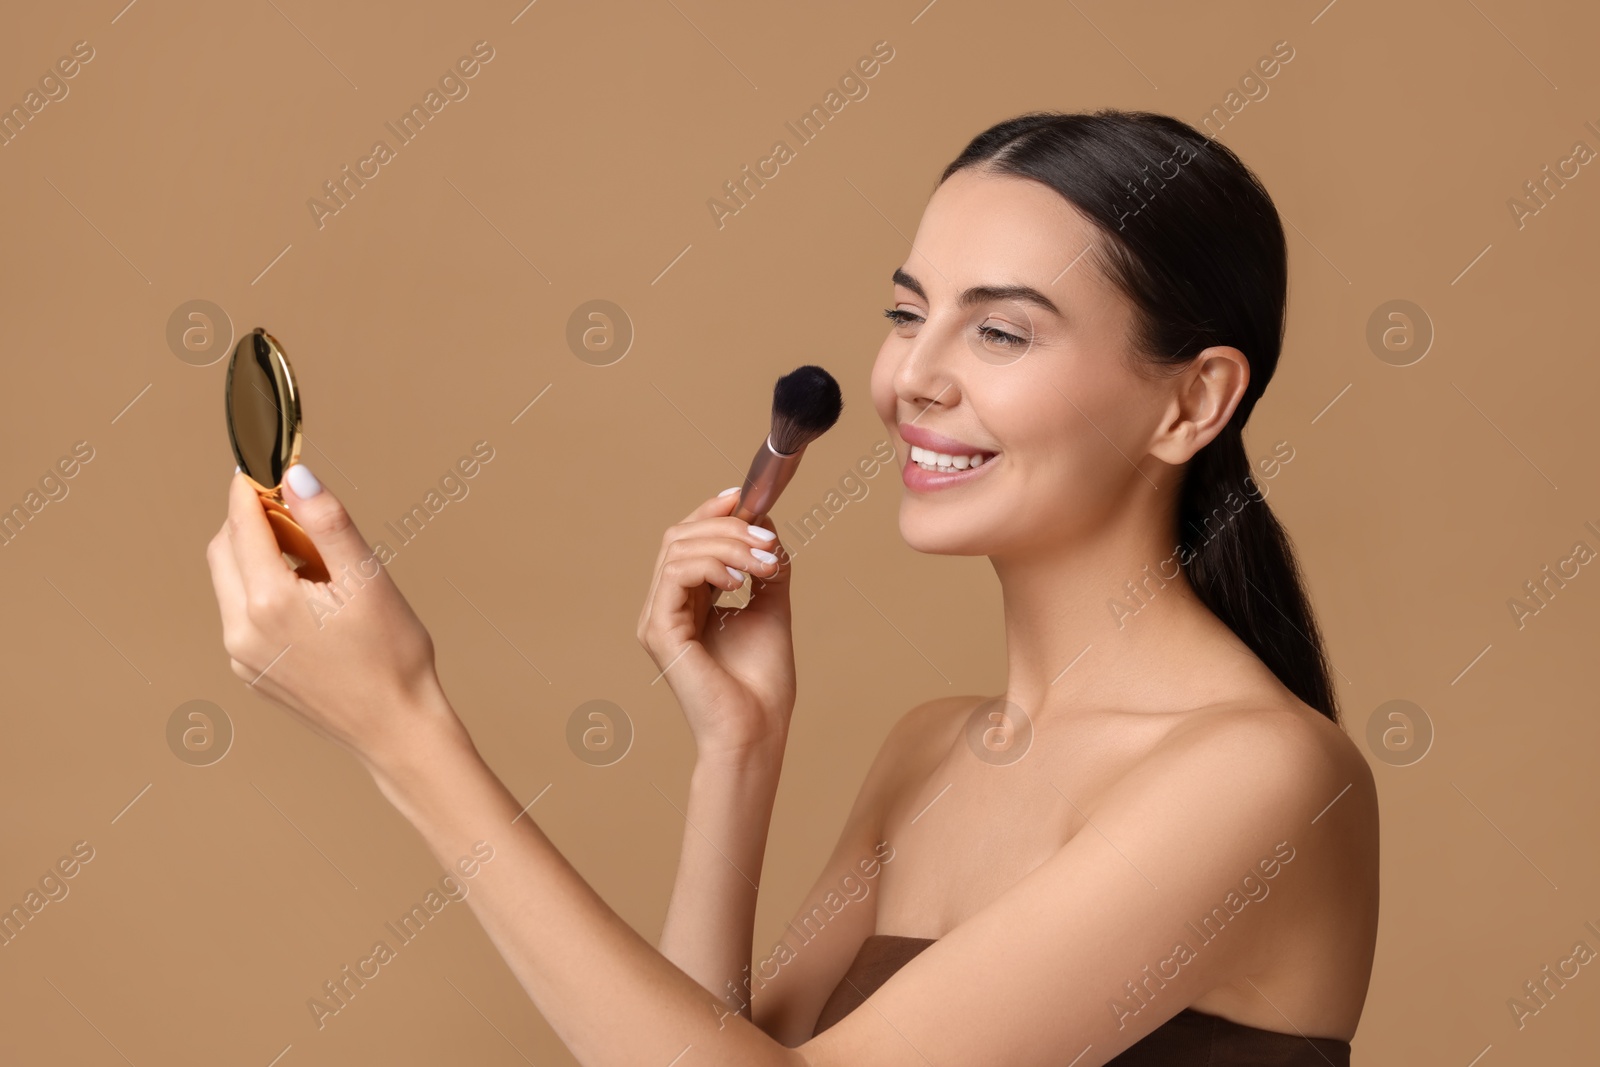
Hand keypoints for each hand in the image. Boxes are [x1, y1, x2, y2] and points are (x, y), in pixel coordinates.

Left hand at [206, 466, 456, 770]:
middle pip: (224, 551)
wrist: (397, 728)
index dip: (251, 488)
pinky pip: (241, 617)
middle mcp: (241, 630)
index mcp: (269, 601)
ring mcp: (241, 657)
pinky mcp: (250, 674)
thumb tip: (296, 477)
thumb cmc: (393, 656)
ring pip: (231, 584)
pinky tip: (310, 604)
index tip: (266, 467)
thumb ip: (328, 523)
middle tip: (297, 515)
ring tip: (314, 565)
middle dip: (251, 522)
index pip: (241, 523)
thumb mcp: (368, 579)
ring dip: (258, 559)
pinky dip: (263, 594)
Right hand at [636, 488, 795, 758]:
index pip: (687, 540)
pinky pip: (675, 574)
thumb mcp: (771, 608)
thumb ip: (765, 567)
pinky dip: (710, 565)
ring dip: (728, 545)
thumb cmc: (762, 684)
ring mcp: (657, 619)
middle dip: (728, 527)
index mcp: (687, 603)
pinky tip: (740, 580)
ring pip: (678, 549)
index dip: (712, 512)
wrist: (756, 731)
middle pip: (680, 536)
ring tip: (764, 565)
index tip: (745, 497)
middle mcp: (665, 607)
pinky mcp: (657, 631)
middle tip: (768, 542)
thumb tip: (765, 522)